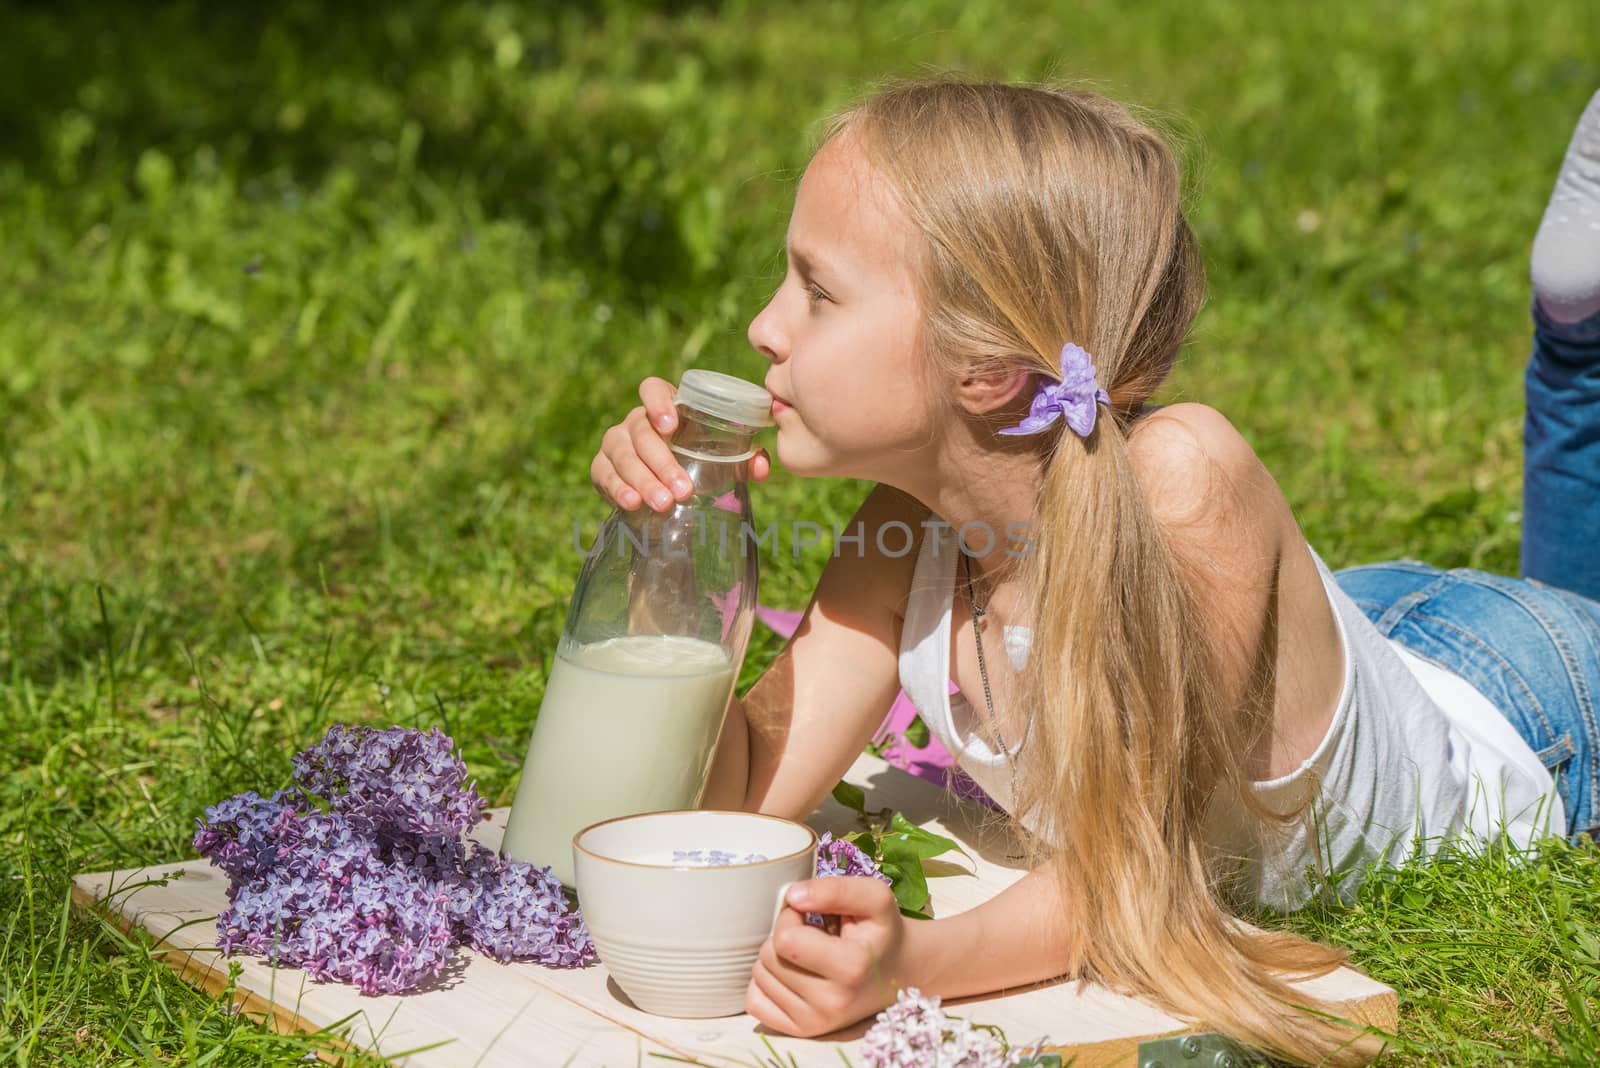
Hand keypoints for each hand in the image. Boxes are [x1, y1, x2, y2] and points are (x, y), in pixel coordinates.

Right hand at [590, 376, 772, 511]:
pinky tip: (632, 503)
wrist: (665, 500)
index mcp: (666, 409)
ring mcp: (615, 443)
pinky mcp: (601, 468)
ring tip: (663, 503)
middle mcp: (636, 421)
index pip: (652, 389)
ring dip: (643, 479)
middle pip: (641, 431)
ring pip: (622, 455)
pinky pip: (603, 474)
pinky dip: (617, 489)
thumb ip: (744, 460)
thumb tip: (761, 466)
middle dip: (662, 461)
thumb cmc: (698, 468)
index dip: (658, 401)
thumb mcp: (722, 462)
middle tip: (683, 490)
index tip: (670, 426)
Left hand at [745, 876, 908, 1037]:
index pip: (784, 938)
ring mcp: (816, 1022)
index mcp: (852, 968)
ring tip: (810, 955)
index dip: (792, 917)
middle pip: (769, 956)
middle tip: (814, 936)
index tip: (813, 918)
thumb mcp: (873, 897)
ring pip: (759, 976)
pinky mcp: (801, 1031)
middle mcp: (833, 1003)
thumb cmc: (881, 930)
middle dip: (784, 936)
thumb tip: (792, 896)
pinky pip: (754, 1001)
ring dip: (778, 958)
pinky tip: (794, 974)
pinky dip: (767, 983)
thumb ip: (835, 889)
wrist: (900, 971)